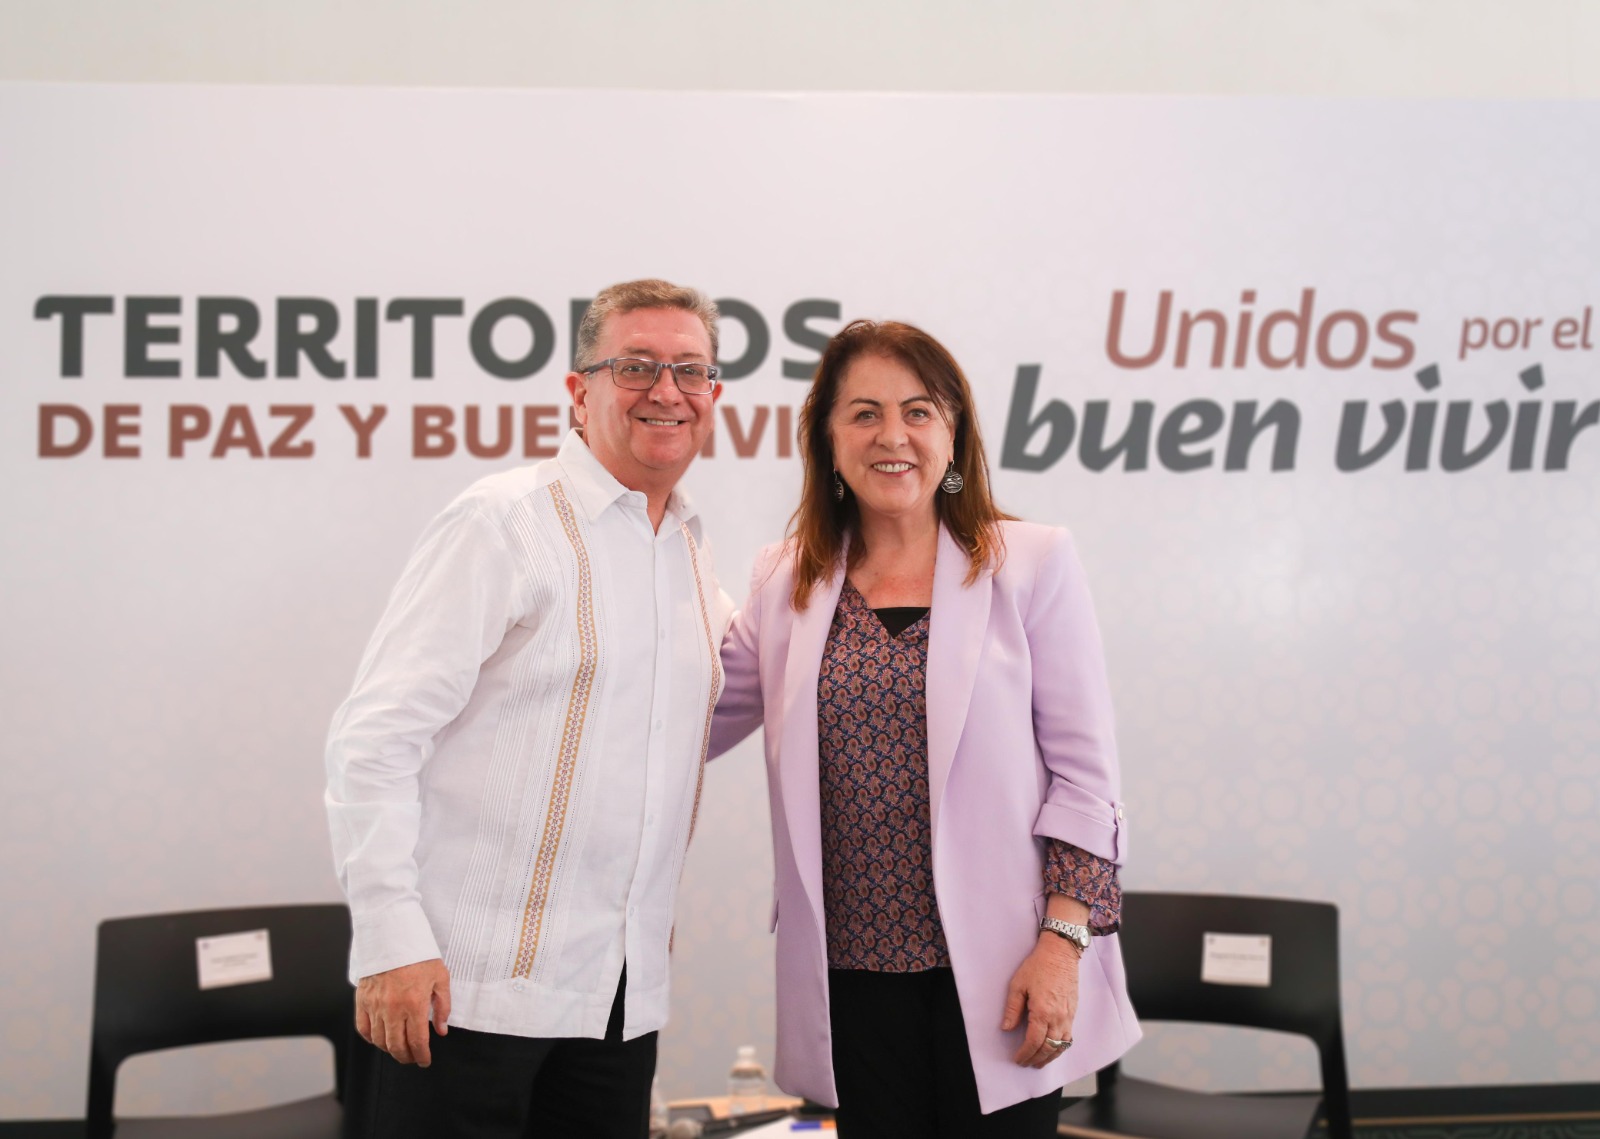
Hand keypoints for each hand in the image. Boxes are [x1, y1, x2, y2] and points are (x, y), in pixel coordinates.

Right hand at [356, 958, 450, 1066]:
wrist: (392, 936)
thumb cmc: (419, 956)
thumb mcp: (440, 977)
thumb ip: (442, 1006)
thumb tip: (441, 1030)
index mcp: (414, 1004)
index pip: (417, 1041)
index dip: (421, 1056)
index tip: (424, 1061)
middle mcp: (393, 1008)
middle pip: (396, 1046)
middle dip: (406, 1057)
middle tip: (412, 1058)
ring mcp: (375, 1005)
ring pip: (379, 1040)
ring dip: (389, 1050)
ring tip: (398, 1050)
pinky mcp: (362, 1000)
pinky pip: (362, 1028)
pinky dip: (371, 1038)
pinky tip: (380, 1039)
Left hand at [1001, 935, 1080, 1068]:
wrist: (1060, 954)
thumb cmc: (1038, 966)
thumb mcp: (1018, 985)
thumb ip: (1012, 1009)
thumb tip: (1006, 1028)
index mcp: (1042, 1012)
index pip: (1034, 1042)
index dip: (1025, 1054)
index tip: (1017, 1059)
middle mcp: (1058, 1018)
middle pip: (1048, 1048)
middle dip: (1036, 1059)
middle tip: (1026, 1064)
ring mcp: (1068, 1016)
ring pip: (1061, 1046)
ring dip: (1050, 1057)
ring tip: (1039, 1063)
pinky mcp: (1073, 1013)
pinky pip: (1069, 1037)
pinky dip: (1061, 1048)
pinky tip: (1054, 1049)